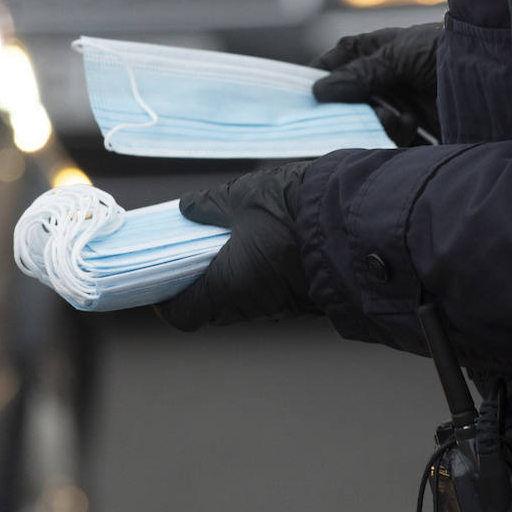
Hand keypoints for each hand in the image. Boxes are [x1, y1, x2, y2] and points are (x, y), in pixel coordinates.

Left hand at [155, 162, 316, 330]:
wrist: (354, 224)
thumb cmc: (292, 211)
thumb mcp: (242, 197)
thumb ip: (209, 205)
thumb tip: (186, 208)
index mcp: (226, 286)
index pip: (181, 314)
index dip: (163, 300)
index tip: (156, 279)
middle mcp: (249, 306)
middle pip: (209, 308)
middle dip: (197, 283)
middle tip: (189, 251)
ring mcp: (278, 306)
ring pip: (239, 300)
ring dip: (227, 277)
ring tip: (223, 241)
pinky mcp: (301, 298)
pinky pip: (266, 293)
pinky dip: (253, 276)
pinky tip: (256, 245)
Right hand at [311, 22, 441, 143]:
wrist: (496, 79)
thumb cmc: (449, 51)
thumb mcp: (402, 55)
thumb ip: (362, 73)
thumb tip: (319, 90)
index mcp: (375, 51)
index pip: (334, 63)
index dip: (319, 77)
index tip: (308, 97)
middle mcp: (381, 79)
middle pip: (346, 101)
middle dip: (350, 111)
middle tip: (360, 115)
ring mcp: (397, 106)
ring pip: (366, 124)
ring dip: (379, 125)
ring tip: (402, 120)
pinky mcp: (415, 131)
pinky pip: (390, 143)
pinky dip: (395, 141)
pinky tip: (412, 129)